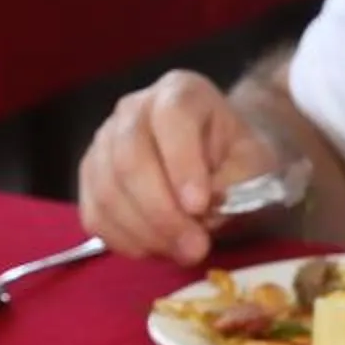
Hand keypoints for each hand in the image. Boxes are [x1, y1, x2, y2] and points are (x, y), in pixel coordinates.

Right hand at [77, 69, 282, 264]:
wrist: (213, 156)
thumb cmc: (234, 156)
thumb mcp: (254, 162)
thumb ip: (236, 181)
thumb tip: (202, 212)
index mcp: (179, 92)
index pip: (172, 118)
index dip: (182, 163)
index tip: (200, 206)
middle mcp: (133, 109)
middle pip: (130, 159)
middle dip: (162, 212)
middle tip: (194, 248)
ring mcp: (104, 141)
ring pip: (108, 190)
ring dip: (145, 232)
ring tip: (181, 252)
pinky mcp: (90, 176)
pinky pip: (95, 213)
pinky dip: (123, 239)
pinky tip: (155, 248)